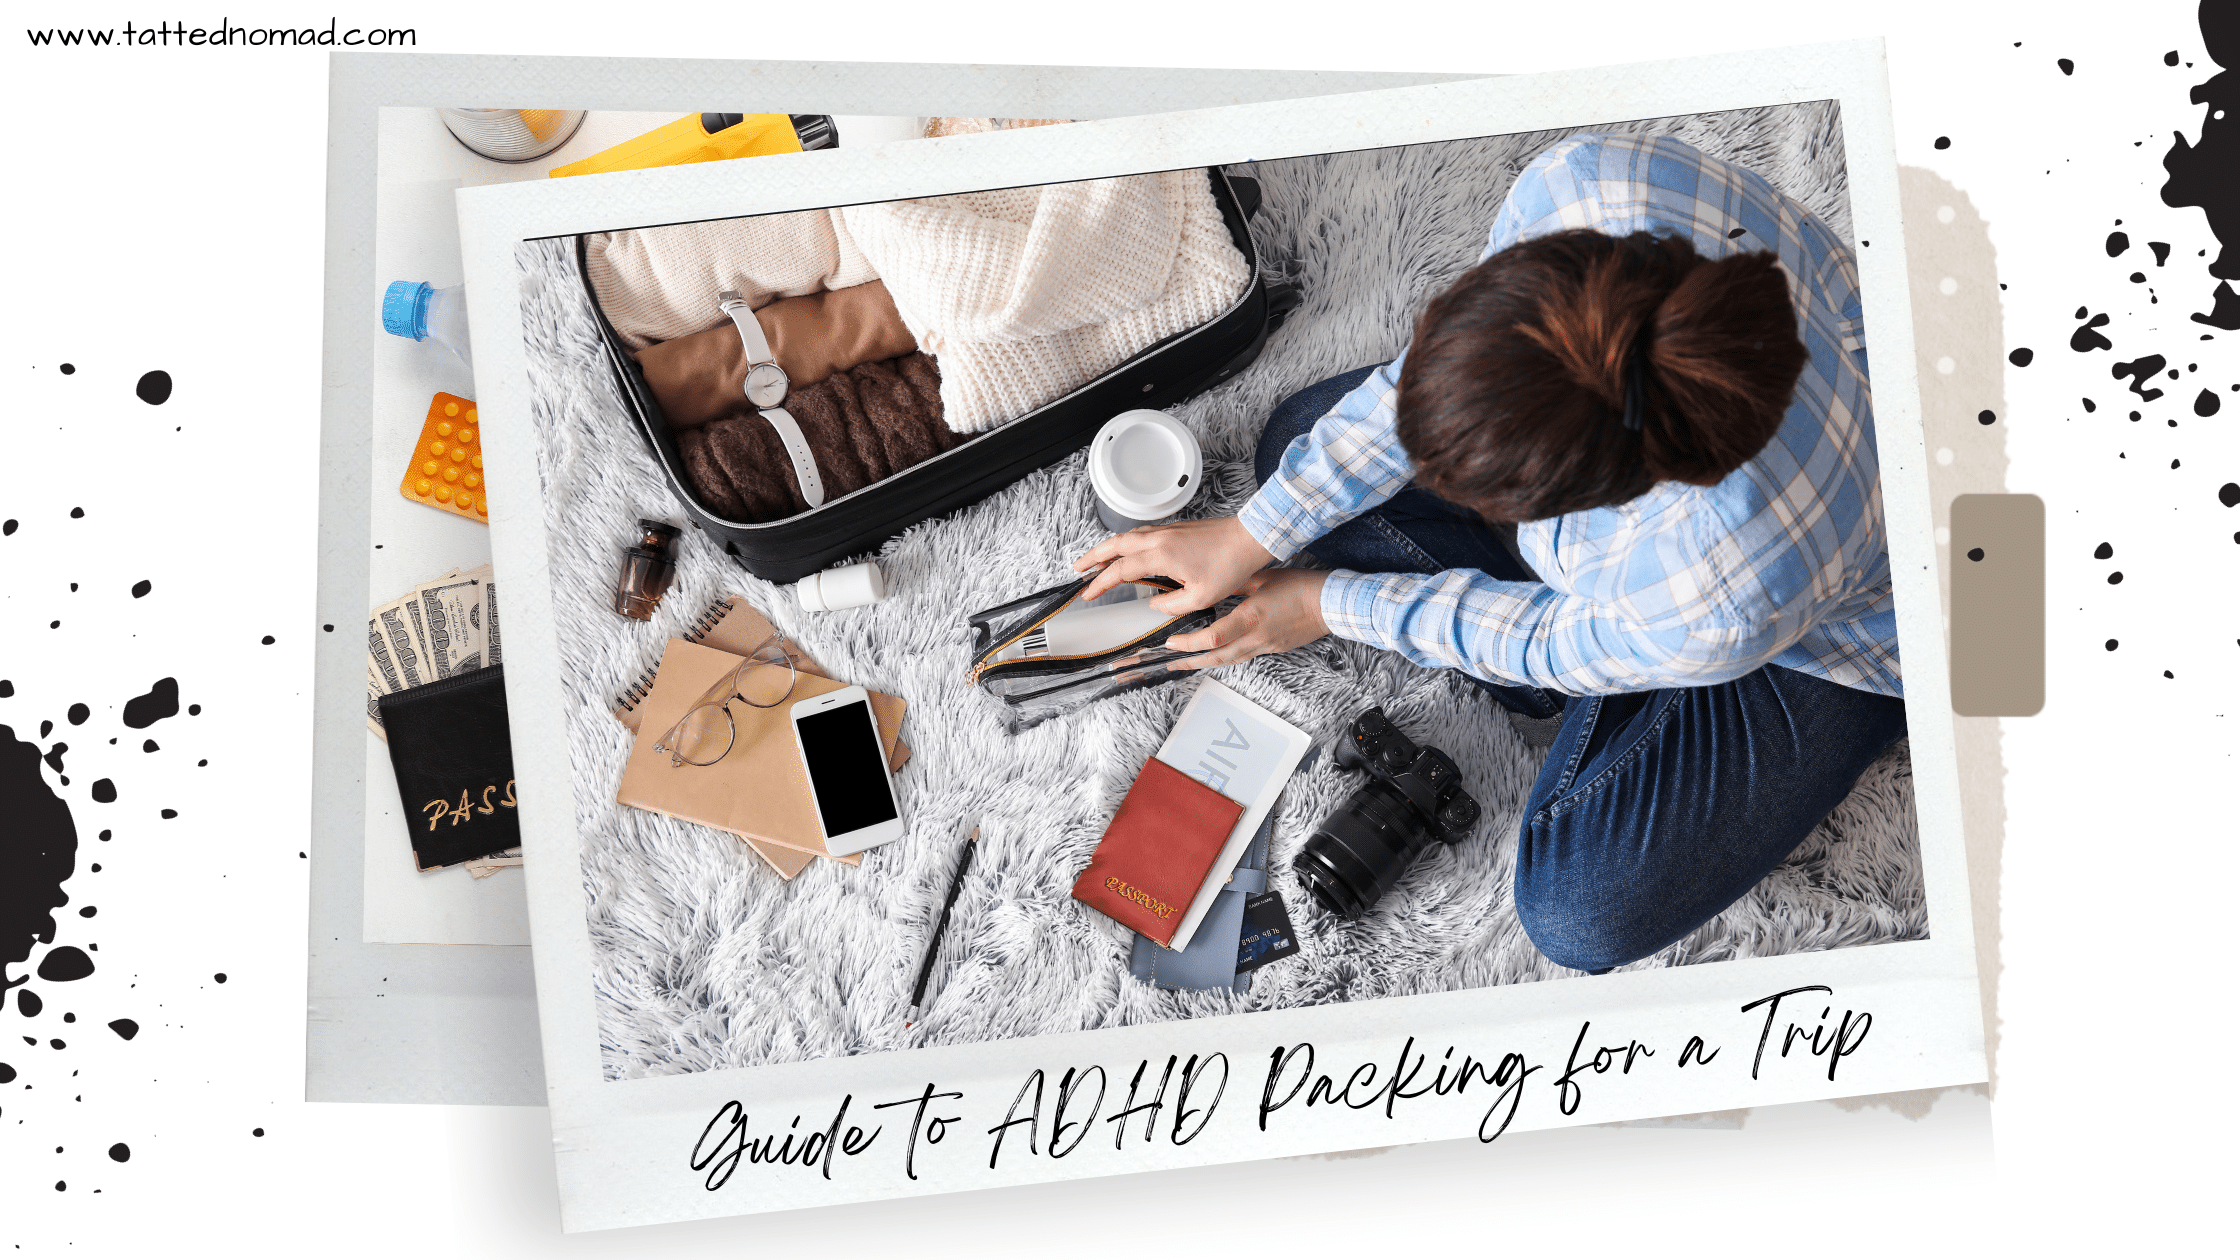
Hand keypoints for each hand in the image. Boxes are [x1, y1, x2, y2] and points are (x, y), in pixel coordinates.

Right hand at [1073, 515, 1274, 614]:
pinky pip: (1142, 534)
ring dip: (1108, 548)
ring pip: (1127, 536)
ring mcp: (1167, 531)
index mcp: (1160, 556)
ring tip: (1096, 560)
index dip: (1100, 583)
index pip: (1120, 570)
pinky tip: (1128, 550)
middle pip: (1115, 545)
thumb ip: (1171, 605)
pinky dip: (1126, 542)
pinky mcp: (1176, 528)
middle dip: (1093, 557)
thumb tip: (1155, 604)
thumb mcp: (1201, 597)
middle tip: (1077, 569)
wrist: (1251, 538)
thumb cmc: (1231, 566)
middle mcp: (1159, 539)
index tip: (1087, 593)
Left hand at [1164, 568, 1329, 669]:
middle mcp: (1255, 637)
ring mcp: (1264, 646)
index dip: (1188, 643)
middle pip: (1215, 657)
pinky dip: (1225, 658)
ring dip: (1204, 663)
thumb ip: (1234, 584)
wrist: (1329, 604)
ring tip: (1185, 664)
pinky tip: (1216, 656)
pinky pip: (1243, 657)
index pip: (1212, 638)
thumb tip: (1212, 586)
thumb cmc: (1300, 587)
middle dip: (1189, 661)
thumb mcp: (1261, 578)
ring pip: (1228, 661)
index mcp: (1249, 617)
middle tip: (1169, 663)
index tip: (1170, 642)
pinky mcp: (1272, 649)